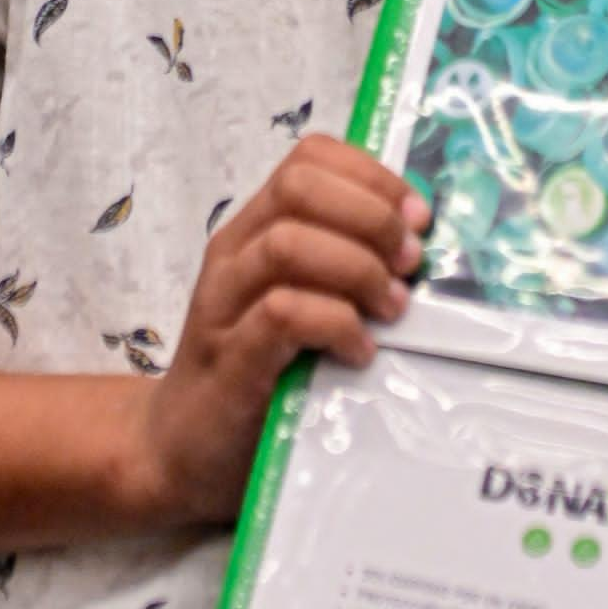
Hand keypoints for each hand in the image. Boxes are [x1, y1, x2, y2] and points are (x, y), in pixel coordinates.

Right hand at [135, 136, 425, 528]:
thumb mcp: (301, 304)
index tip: (417, 219)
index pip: (310, 157)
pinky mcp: (231, 359)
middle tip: (409, 265)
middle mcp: (234, 255)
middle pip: (300, 186)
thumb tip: (423, 243)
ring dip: (358, 269)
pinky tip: (360, 350)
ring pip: (290, 243)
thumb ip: (341, 268)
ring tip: (392, 308)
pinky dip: (337, 324)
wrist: (184, 450)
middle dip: (371, 216)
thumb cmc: (259, 374)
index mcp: (255, 230)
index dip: (373, 176)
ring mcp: (225, 304)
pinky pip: (284, 313)